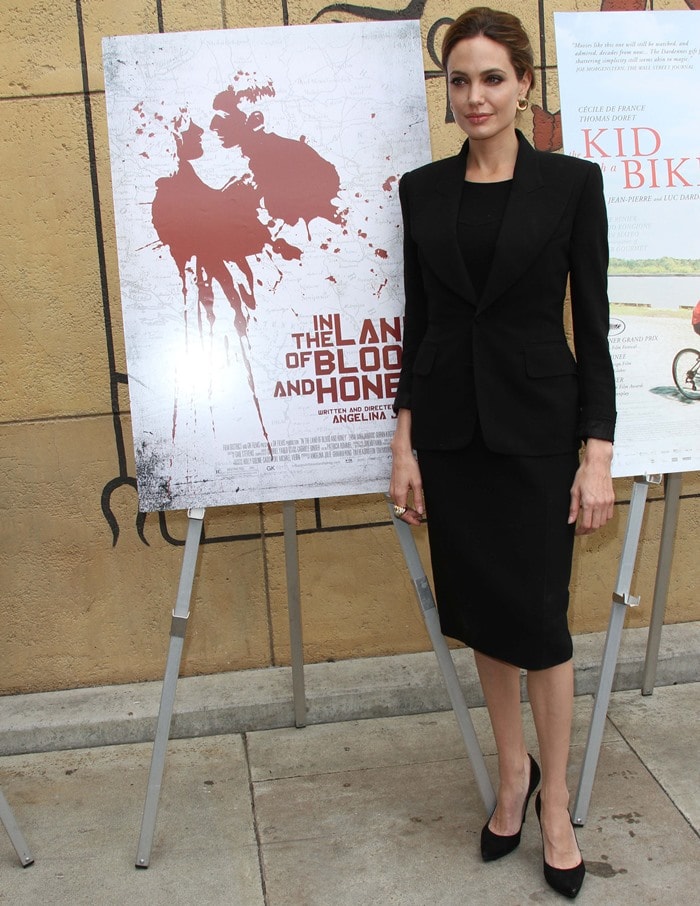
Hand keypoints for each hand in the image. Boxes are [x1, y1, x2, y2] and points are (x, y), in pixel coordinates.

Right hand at [389, 409, 424, 525]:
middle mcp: (393, 493)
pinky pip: (397, 500)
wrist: (401, 455)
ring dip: (407, 511)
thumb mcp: (418, 483)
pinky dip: (404, 505)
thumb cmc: (408, 466)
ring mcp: (392, 490)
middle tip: (419, 519)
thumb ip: (419, 498)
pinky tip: (410, 504)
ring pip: (398, 506)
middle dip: (409, 516)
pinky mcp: (393, 486)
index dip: (410, 520)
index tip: (418, 522)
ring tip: (417, 512)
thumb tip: (421, 510)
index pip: (403, 513)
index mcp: (399, 494)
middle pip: (399, 511)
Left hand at [568, 439, 613, 534]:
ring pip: (603, 522)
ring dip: (596, 525)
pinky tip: (597, 516)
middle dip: (588, 530)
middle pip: (596, 526)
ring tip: (589, 523)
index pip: (586, 524)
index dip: (581, 531)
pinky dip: (603, 519)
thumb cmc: (586, 474)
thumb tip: (571, 520)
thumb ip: (573, 508)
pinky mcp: (612, 499)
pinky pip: (609, 515)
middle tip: (582, 529)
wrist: (597, 464)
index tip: (577, 531)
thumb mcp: (574, 491)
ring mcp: (607, 502)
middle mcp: (600, 504)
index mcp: (589, 502)